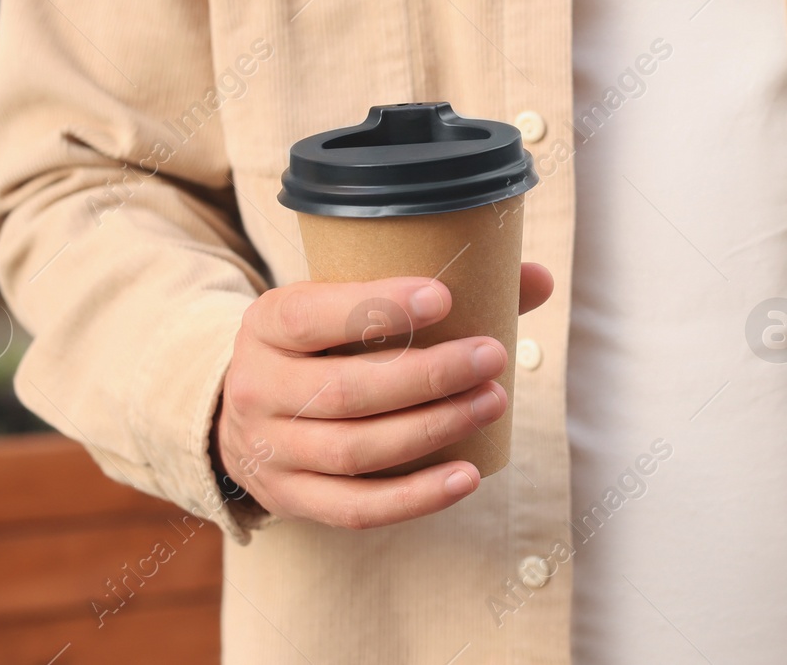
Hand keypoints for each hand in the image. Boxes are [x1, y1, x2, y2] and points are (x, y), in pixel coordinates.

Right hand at [212, 263, 553, 529]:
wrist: (249, 407)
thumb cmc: (324, 343)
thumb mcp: (346, 301)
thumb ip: (437, 288)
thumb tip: (537, 277)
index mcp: (267, 323)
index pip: (312, 316)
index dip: (377, 307)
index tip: (443, 297)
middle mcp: (257, 387)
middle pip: (344, 391)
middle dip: (428, 376)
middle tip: (491, 357)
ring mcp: (270, 450)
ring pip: (354, 450)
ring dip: (432, 429)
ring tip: (492, 402)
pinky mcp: (291, 499)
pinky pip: (356, 508)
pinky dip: (415, 497)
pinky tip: (466, 475)